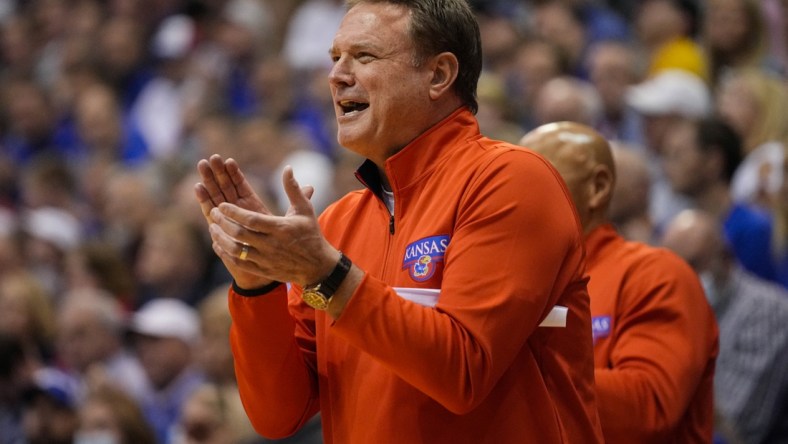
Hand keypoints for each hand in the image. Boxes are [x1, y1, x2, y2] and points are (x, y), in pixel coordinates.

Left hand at [201, 162, 334, 287]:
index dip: (234, 212)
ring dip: (221, 239)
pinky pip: (239, 263)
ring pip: (236, 250)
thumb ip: (293, 189)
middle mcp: (272, 245)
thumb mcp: (305, 210)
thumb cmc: (310, 234)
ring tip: (212, 228)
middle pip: (240, 234)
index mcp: (280, 228)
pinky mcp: (263, 270)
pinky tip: (218, 244)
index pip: (251, 220)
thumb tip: (287, 168)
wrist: (318, 266)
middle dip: (223, 223)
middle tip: (213, 212)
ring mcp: (266, 259)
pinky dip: (225, 254)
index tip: (222, 204)